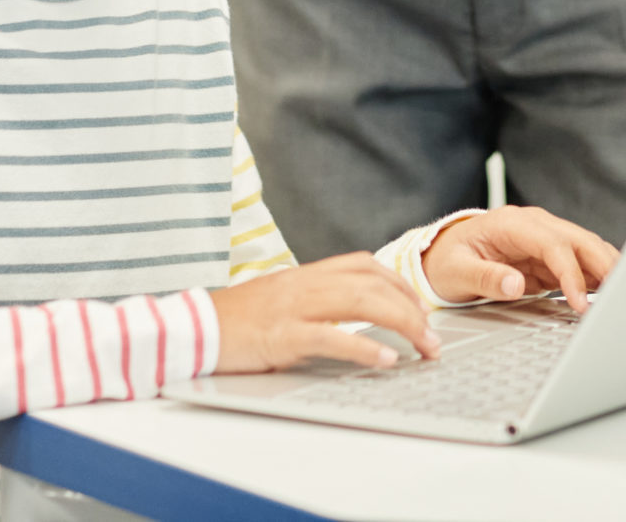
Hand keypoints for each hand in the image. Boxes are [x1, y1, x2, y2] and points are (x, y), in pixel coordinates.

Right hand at [208, 252, 439, 371]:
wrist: (192, 329)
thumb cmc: (238, 321)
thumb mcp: (283, 301)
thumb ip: (317, 302)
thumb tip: (354, 315)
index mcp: (307, 274)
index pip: (366, 265)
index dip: (400, 284)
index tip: (421, 307)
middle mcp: (305, 284)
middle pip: (373, 284)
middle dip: (412, 309)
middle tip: (433, 337)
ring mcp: (294, 308)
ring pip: (362, 303)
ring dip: (402, 325)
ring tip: (423, 347)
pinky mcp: (282, 336)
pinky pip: (332, 338)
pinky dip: (364, 347)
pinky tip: (386, 360)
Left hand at [422, 207, 620, 312]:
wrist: (442, 255)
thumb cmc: (447, 261)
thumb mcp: (456, 272)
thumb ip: (486, 277)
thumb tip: (516, 285)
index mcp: (512, 223)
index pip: (554, 244)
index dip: (571, 273)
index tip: (579, 303)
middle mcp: (535, 225)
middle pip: (580, 240)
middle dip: (605, 266)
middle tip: (622, 296)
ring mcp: (545, 238)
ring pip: (587, 249)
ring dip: (607, 269)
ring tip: (624, 296)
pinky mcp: (549, 256)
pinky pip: (580, 264)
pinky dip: (598, 277)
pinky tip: (610, 292)